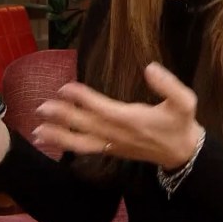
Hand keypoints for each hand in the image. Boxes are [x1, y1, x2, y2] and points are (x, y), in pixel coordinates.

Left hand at [33, 62, 204, 169]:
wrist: (183, 153)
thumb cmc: (181, 123)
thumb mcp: (185, 101)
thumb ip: (169, 84)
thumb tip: (150, 68)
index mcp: (133, 120)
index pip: (103, 109)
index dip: (84, 99)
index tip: (65, 88)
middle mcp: (118, 134)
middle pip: (86, 126)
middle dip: (63, 117)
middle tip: (41, 108)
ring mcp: (113, 144)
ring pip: (82, 142)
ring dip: (59, 136)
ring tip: (37, 131)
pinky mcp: (111, 150)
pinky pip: (86, 148)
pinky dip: (67, 144)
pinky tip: (50, 139)